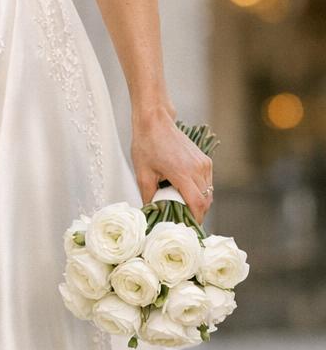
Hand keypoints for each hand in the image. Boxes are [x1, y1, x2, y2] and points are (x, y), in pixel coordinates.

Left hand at [131, 106, 214, 224]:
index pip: (197, 203)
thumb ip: (149, 197)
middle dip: (196, 213)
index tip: (187, 228)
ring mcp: (203, 164)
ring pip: (208, 192)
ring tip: (181, 205)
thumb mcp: (142, 174)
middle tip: (181, 219)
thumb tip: (152, 214)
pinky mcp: (205, 160)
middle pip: (205, 201)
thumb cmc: (146, 145)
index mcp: (182, 173)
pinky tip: (185, 192)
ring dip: (198, 202)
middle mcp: (198, 168)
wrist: (155, 121)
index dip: (195, 219)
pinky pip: (207, 183)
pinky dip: (200, 191)